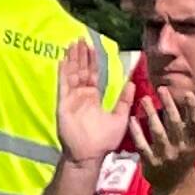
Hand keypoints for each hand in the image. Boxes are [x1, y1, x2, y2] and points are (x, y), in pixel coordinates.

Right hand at [53, 38, 133, 164]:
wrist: (89, 155)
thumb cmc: (104, 140)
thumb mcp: (120, 118)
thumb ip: (124, 101)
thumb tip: (132, 84)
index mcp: (93, 97)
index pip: (93, 74)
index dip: (92, 61)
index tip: (93, 46)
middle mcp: (81, 96)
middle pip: (81, 70)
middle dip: (81, 55)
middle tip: (80, 39)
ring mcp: (71, 99)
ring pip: (71, 74)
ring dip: (72, 59)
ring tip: (73, 44)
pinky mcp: (63, 104)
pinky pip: (63, 86)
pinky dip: (63, 73)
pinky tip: (62, 60)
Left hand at [128, 80, 194, 191]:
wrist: (175, 185)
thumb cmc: (187, 155)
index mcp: (194, 142)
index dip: (193, 108)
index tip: (188, 93)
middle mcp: (181, 149)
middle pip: (175, 124)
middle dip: (169, 106)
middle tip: (161, 88)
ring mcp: (165, 156)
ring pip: (158, 133)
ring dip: (151, 115)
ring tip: (144, 99)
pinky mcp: (150, 163)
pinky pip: (142, 145)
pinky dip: (137, 132)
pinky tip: (132, 119)